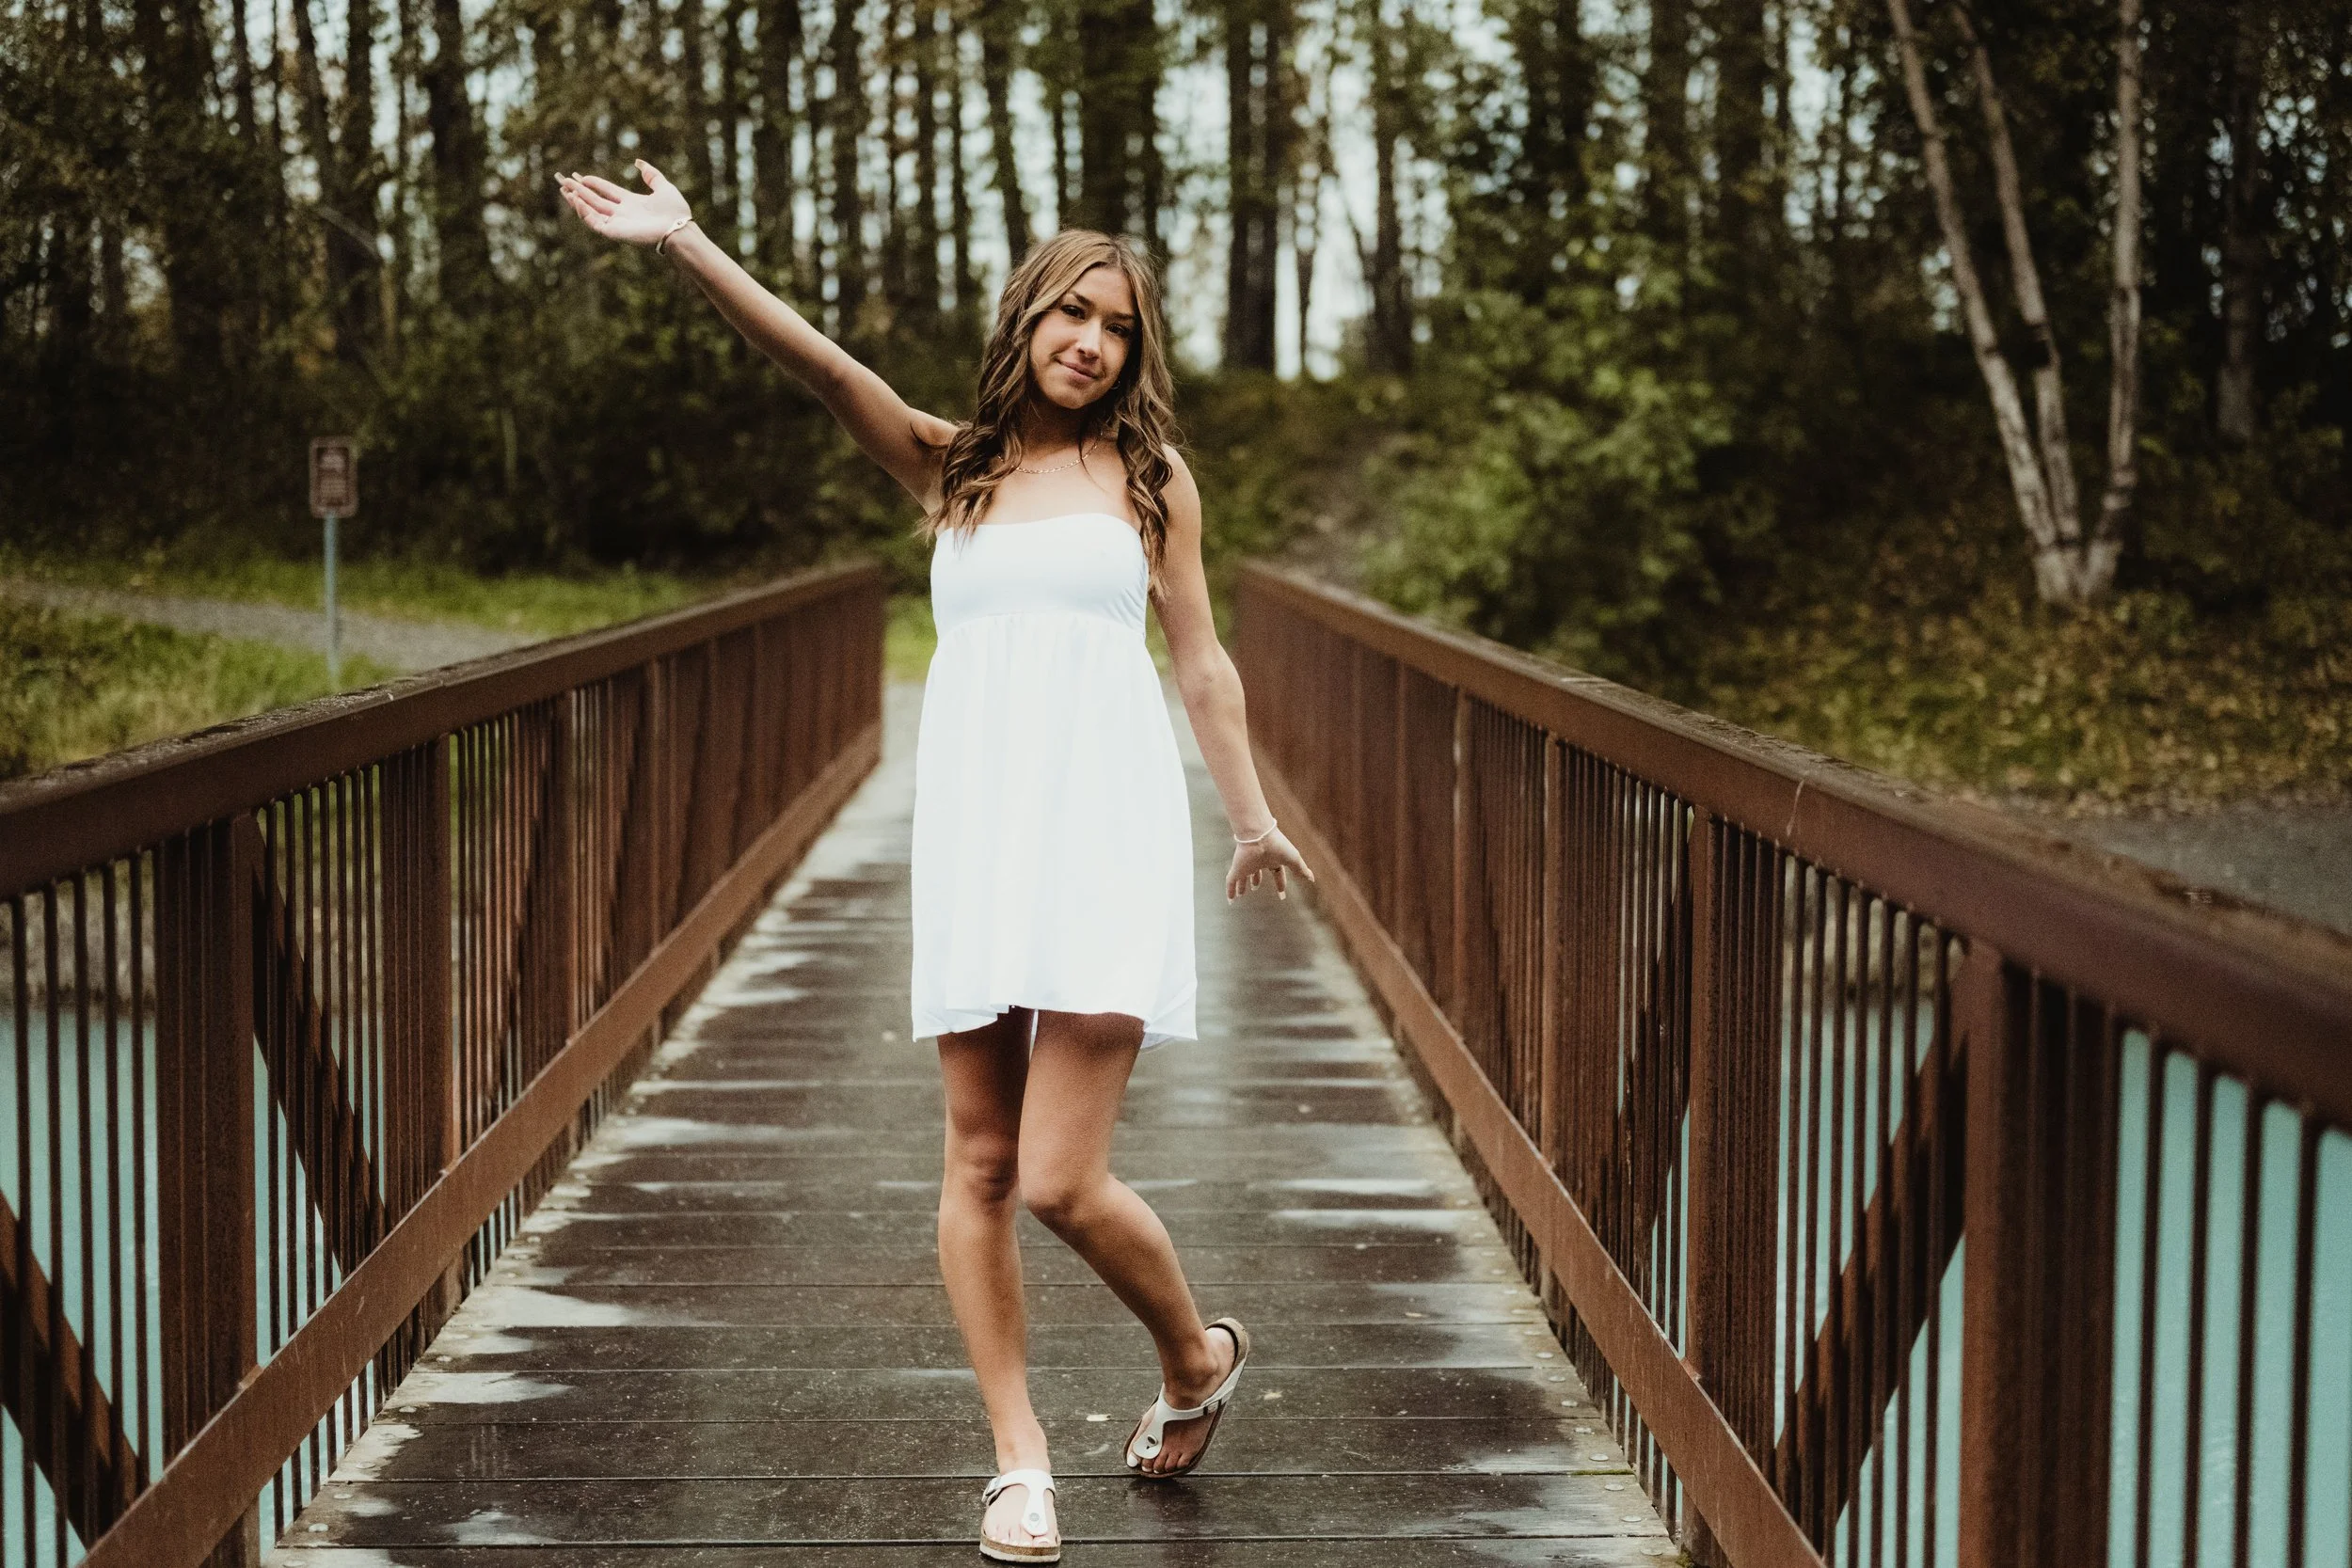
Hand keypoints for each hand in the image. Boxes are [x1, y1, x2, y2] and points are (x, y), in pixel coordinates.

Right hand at [556, 159, 691, 247]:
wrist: (679, 229)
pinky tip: (577, 201)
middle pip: (595, 200)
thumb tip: (638, 162)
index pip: (606, 191)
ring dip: (577, 201)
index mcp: (631, 202)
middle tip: (562, 181)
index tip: (580, 175)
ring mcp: (617, 223)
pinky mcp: (615, 232)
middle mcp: (622, 213)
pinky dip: (584, 212)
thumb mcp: (663, 186)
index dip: (593, 183)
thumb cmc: (675, 212)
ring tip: (564, 190)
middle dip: (578, 190)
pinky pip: (595, 222)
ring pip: (591, 211)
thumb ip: (651, 175)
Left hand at [1226, 828, 1314, 902]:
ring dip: (1242, 886)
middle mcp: (1258, 862)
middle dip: (1256, 881)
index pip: (1276, 872)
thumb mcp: (1293, 860)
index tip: (1281, 891)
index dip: (1280, 882)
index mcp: (1273, 859)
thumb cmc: (1278, 845)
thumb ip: (1301, 870)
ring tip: (1240, 894)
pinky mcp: (1237, 869)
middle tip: (1255, 889)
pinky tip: (1230, 900)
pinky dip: (1230, 891)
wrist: (1259, 836)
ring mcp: (1246, 865)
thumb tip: (1312, 879)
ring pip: (1242, 877)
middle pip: (1257, 873)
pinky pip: (1231, 882)